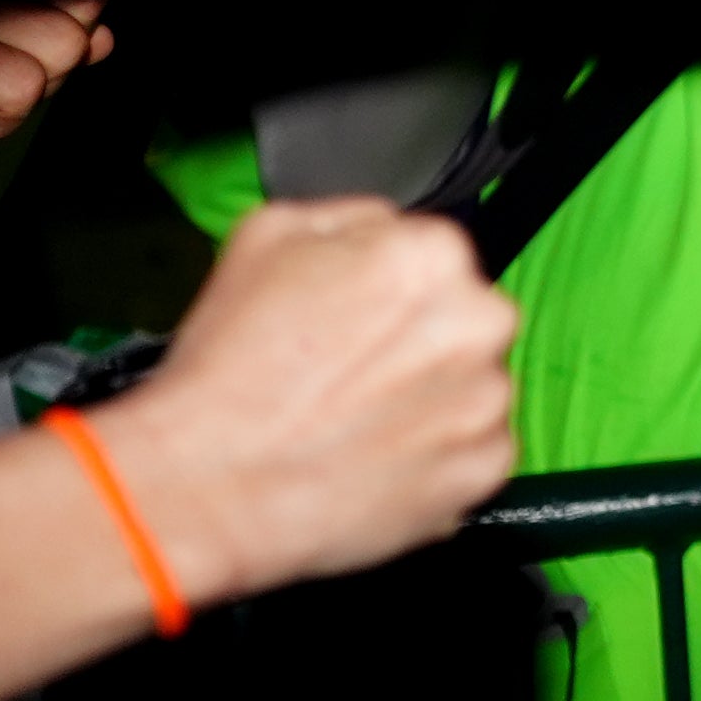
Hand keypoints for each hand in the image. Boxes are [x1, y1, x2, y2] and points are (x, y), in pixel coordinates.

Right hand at [83, 197, 515, 606]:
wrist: (212, 482)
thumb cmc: (230, 370)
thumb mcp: (266, 235)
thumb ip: (350, 218)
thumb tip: (385, 227)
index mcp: (431, 257)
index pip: (434, 256)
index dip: (386, 288)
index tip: (358, 315)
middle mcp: (478, 322)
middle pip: (463, 319)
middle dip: (418, 340)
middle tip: (349, 371)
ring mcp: (488, 399)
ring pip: (471, 384)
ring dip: (430, 397)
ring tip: (355, 417)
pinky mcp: (485, 466)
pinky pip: (475, 448)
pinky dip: (436, 454)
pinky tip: (376, 454)